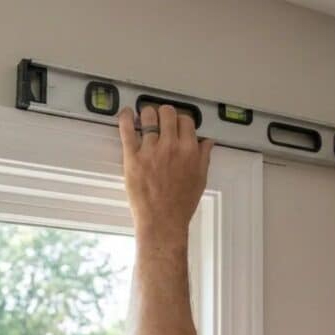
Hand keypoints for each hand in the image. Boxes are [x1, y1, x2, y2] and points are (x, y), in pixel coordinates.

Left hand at [119, 105, 213, 245]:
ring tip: (145, 120)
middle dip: (164, 114)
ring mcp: (151, 150)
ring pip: (149, 116)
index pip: (186, 120)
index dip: (180, 120)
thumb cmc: (181, 205)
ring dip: (147, 115)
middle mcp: (171, 147)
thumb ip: (204, 157)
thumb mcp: (200, 180)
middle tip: (160, 121)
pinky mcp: (133, 157)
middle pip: (168, 113)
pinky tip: (128, 114)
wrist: (163, 222)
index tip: (176, 124)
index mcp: (190, 151)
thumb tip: (207, 142)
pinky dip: (127, 117)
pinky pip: (128, 129)